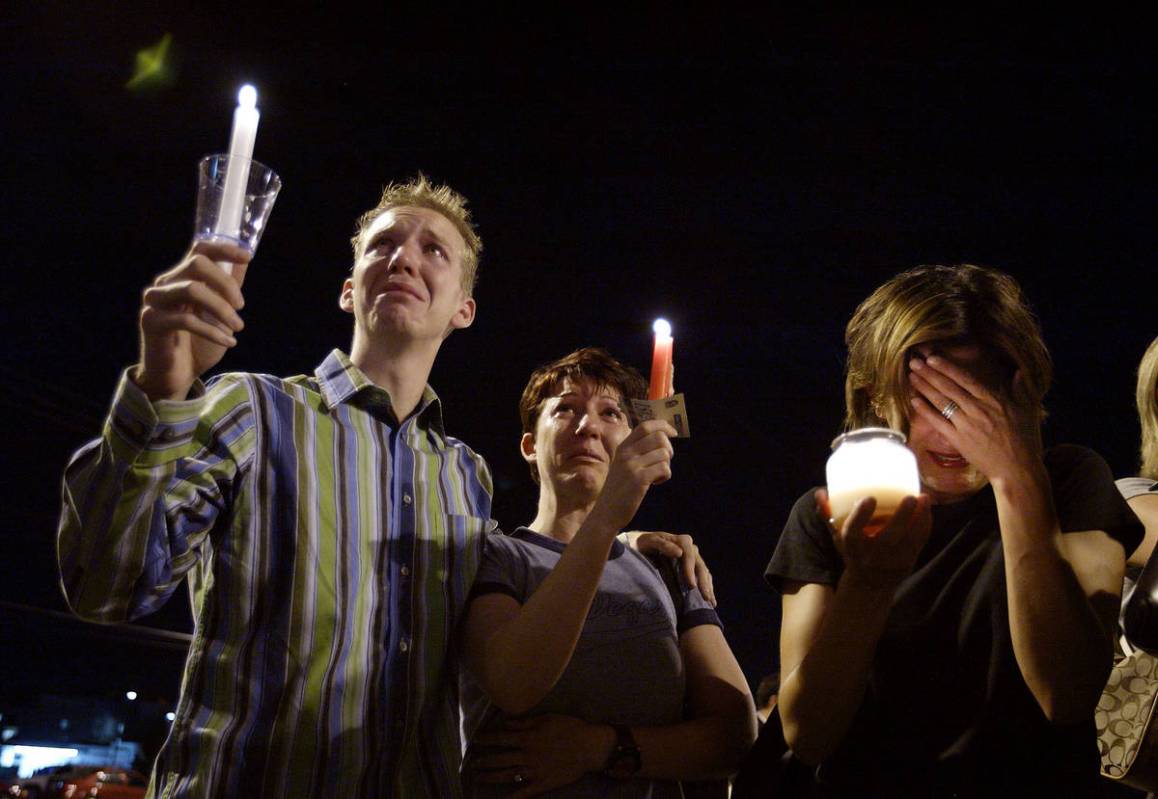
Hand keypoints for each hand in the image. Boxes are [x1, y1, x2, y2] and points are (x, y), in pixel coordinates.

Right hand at [135, 240, 250, 400]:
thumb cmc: (199, 343)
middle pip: (197, 264)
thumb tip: (245, 260)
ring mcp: (155, 302)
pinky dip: (213, 331)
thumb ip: (229, 287)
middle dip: (225, 283)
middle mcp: (165, 284)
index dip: (223, 249)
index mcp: (182, 277)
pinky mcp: (151, 322)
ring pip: (192, 289)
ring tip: (238, 327)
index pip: (199, 250)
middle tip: (241, 306)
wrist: (178, 375)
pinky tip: (229, 342)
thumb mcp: (221, 313)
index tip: (247, 256)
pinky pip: (185, 319)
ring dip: (221, 308)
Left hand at [469, 714, 612, 796]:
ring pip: (507, 775)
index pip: (500, 739)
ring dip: (491, 777)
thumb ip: (524, 722)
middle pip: (499, 759)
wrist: (589, 747)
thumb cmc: (569, 728)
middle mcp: (527, 756)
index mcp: (527, 738)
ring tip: (478, 777)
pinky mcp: (542, 783)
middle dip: (484, 761)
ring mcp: (533, 771)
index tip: (476, 741)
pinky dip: (512, 798)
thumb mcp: (546, 719)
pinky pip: (524, 792)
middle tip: (472, 763)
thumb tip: (505, 723)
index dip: (486, 740)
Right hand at [588, 420, 676, 532]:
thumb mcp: (622, 464)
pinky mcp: (639, 479)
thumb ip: (636, 451)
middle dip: (669, 449)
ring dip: (666, 465)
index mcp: (622, 447)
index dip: (662, 426)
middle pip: (659, 437)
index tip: (673, 433)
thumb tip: (661, 438)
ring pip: (664, 453)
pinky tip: (656, 482)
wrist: (606, 512)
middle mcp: (626, 453)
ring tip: (656, 476)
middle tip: (663, 463)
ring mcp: (631, 465)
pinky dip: (665, 475)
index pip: (645, 426)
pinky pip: (663, 468)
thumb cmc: (619, 489)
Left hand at [627, 531, 715, 605]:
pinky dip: (707, 587)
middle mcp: (691, 549)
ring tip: (710, 602)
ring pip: (704, 572)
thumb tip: (679, 553)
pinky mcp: (692, 567)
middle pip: (700, 566)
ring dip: (708, 587)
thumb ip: (663, 545)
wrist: (641, 544)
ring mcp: (693, 558)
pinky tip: (710, 600)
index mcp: (682, 541)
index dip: (691, 571)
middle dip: (703, 582)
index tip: (691, 586)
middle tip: (705, 598)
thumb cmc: (644, 543)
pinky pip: (703, 577)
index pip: (689, 556)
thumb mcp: (649, 541)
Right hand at [819, 489, 931, 591]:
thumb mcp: (839, 537)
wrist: (869, 586)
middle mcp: (872, 557)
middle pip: (888, 537)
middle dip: (901, 517)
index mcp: (852, 548)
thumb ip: (829, 515)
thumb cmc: (853, 552)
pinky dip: (925, 525)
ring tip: (924, 497)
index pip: (853, 533)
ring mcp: (892, 562)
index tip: (869, 498)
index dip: (861, 516)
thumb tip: (821, 492)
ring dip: (920, 518)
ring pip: (909, 540)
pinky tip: (927, 509)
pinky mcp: (908, 563)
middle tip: (909, 496)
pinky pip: (920, 543)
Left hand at [908, 354, 1041, 484]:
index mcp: (993, 400)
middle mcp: (977, 410)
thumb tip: (1019, 372)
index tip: (932, 358)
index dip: (947, 368)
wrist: (1017, 468)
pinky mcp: (958, 440)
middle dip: (929, 373)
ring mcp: (966, 425)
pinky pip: (938, 422)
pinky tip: (914, 400)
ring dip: (924, 388)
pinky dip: (925, 411)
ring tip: (911, 376)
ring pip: (941, 402)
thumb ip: (1022, 389)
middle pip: (949, 388)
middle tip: (913, 362)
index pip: (966, 379)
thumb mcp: (1028, 410)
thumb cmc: (1025, 439)